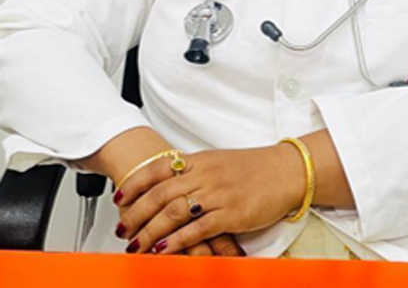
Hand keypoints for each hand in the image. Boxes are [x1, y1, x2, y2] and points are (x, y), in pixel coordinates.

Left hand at [114, 144, 304, 254]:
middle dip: (136, 213)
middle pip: (160, 193)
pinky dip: (177, 241)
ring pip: (173, 212)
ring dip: (150, 231)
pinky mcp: (231, 213)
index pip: (158, 168)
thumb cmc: (255, 167)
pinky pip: (197, 228)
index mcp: (201, 159)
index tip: (120, 196)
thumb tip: (170, 182)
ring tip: (136, 244)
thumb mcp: (220, 161)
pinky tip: (164, 250)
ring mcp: (218, 193)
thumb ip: (195, 170)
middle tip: (122, 228)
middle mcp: (205, 174)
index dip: (135, 183)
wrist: (286, 170)